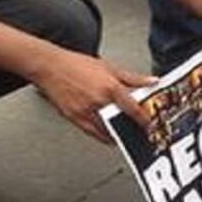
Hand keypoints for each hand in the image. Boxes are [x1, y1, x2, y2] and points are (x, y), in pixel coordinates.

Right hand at [31, 48, 153, 141]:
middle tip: (138, 130)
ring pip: (108, 131)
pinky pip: (94, 134)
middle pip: (121, 122)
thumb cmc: (76, 64)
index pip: (133, 108)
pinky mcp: (75, 119)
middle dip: (131, 128)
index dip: (144, 119)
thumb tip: (152, 82)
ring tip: (126, 132)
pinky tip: (110, 134)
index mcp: (110, 87)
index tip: (150, 124)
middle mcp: (99, 101)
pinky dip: (104, 137)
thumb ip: (133, 78)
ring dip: (119, 134)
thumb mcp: (110, 67)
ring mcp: (86, 112)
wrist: (50, 67)